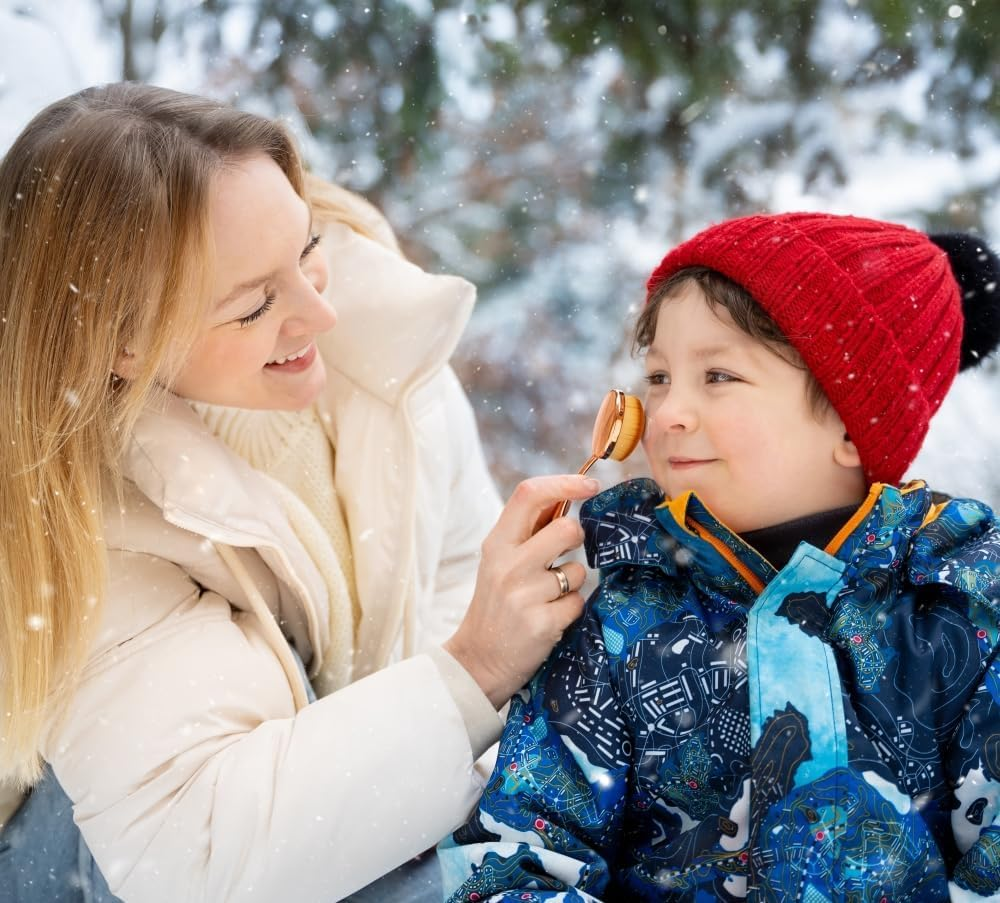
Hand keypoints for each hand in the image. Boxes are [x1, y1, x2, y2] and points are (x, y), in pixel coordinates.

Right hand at [443, 474, 600, 708]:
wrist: (478, 660)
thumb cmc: (496, 604)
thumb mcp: (500, 562)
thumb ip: (529, 532)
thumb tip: (567, 497)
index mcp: (496, 543)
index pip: (529, 494)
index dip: (565, 483)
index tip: (591, 485)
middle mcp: (507, 565)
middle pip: (566, 528)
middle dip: (578, 539)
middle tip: (565, 554)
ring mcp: (523, 595)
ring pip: (577, 570)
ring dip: (572, 582)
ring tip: (548, 597)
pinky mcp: (541, 623)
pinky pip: (577, 602)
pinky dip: (570, 610)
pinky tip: (548, 619)